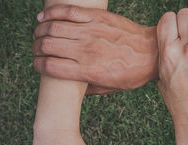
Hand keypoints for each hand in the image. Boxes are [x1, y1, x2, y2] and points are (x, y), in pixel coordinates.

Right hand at [32, 4, 157, 90]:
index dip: (38, 65)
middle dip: (35, 48)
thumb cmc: (131, 74)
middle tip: (35, 49)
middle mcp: (86, 50)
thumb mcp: (109, 89)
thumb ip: (86, 89)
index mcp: (88, 71)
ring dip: (39, 30)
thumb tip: (71, 89)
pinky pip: (68, 11)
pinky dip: (52, 13)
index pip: (50, 67)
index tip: (37, 65)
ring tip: (37, 34)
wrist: (152, 52)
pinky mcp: (97, 17)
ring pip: (53, 27)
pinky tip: (44, 16)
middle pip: (47, 46)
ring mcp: (91, 31)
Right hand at [157, 8, 187, 126]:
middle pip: (185, 14)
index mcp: (169, 53)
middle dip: (184, 20)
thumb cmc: (178, 100)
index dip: (170, 22)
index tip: (173, 29)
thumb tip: (168, 35)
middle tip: (186, 30)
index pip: (168, 18)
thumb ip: (164, 53)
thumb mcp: (161, 76)